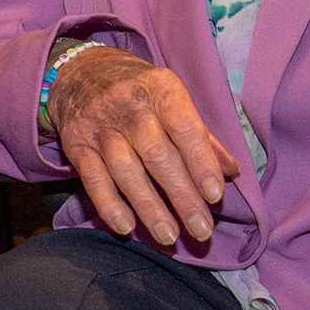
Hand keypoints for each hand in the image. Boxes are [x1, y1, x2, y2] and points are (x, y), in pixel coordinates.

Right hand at [48, 46, 239, 245]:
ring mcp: (101, 127)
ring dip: (149, 207)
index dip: (201, 163)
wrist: (80, 73)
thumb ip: (201, 135)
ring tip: (169, 237)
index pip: (185, 129)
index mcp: (161, 90)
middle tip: (201, 231)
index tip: (215, 196)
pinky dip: (109, 204)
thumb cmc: (139, 92)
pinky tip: (127, 227)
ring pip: (126, 171)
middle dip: (181, 196)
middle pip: (158, 156)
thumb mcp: (172, 98)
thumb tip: (232, 171)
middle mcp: (130, 108)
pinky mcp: (77, 146)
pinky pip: (93, 179)